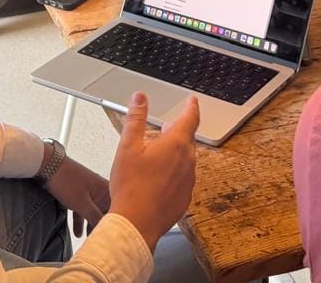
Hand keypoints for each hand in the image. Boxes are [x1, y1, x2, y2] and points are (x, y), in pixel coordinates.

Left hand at [44, 157, 111, 238]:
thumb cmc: (67, 181)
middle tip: (99, 239)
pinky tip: (77, 232)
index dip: (115, 223)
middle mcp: (99, 189)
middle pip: (105, 212)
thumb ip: (95, 217)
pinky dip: (81, 220)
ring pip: (93, 212)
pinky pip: (83, 209)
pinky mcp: (78, 192)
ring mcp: (88, 190)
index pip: (116, 209)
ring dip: (91, 225)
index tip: (111, 235)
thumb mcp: (82, 204)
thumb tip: (107, 229)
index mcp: (105, 189)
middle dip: (102, 226)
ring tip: (88, 239)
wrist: (48, 165)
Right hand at [106, 92, 199, 253]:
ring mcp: (189, 180)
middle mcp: (188, 161)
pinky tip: (158, 179)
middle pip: (187, 139)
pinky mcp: (185, 197)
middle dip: (178, 131)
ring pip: (186, 160)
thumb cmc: (131, 187)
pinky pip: (183, 178)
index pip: (191, 118)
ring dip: (176, 153)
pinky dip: (174, 173)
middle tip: (168, 128)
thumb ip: (136, 119)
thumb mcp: (128, 147)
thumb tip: (140, 98)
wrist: (136, 223)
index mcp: (176, 144)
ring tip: (159, 155)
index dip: (192, 107)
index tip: (193, 101)